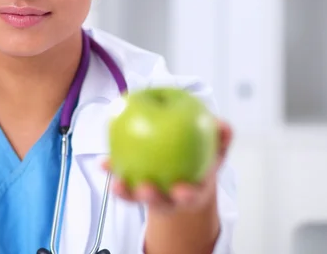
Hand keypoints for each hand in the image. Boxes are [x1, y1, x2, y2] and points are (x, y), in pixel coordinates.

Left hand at [101, 118, 232, 214]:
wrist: (186, 175)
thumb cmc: (200, 159)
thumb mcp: (215, 148)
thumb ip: (221, 136)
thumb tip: (222, 123)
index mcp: (191, 192)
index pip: (190, 197)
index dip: (185, 195)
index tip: (182, 190)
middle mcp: (170, 199)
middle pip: (160, 203)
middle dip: (152, 198)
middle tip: (145, 187)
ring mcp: (150, 196)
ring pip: (137, 198)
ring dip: (126, 192)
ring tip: (117, 181)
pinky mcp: (134, 190)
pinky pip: (122, 183)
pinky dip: (113, 172)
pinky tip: (104, 163)